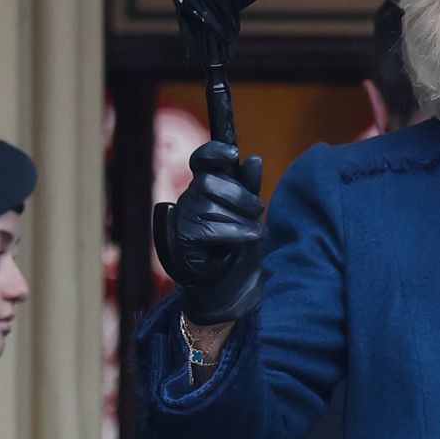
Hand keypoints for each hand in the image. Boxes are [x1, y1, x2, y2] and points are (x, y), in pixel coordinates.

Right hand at [154, 141, 264, 324]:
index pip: (201, 160)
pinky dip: (235, 233)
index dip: (214, 152)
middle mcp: (189, 199)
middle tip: (257, 210)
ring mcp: (182, 220)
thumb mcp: (248, 213)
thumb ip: (249, 187)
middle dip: (239, 195)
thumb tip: (253, 159)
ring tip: (252, 233)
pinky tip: (247, 239)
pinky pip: (209, 229)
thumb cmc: (238, 245)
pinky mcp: (182, 241)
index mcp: (205, 187)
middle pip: (209, 182)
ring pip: (210, 206)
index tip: (234, 153)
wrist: (229, 286)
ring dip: (240, 220)